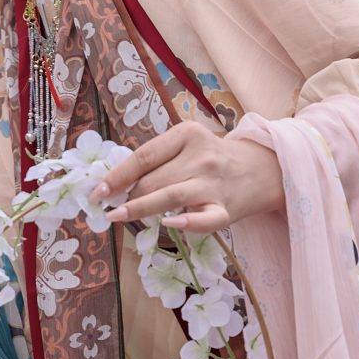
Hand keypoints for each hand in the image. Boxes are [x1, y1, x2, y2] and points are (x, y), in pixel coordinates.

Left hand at [93, 122, 284, 234]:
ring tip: (117, 216)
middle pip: (153, 180)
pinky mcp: (226, 209)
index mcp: (187, 134)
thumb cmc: (212, 157)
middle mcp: (200, 157)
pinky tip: (168, 224)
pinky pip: (205, 219)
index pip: (144, 156)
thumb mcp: (186, 144)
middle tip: (108, 207)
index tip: (97, 190)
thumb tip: (114, 180)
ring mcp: (214, 184)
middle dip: (126, 195)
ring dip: (139, 209)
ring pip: (170, 197)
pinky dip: (187, 223)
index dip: (117, 174)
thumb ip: (157, 158)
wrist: (261, 168)